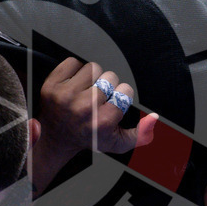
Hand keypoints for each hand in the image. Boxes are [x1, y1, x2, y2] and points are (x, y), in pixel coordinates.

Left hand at [31, 58, 156, 196]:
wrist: (56, 137)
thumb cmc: (89, 137)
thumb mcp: (118, 143)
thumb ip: (141, 134)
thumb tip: (154, 117)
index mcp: (102, 121)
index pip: (125, 90)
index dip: (120, 95)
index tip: (110, 103)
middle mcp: (84, 108)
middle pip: (110, 76)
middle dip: (107, 85)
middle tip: (97, 98)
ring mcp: (66, 96)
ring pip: (93, 68)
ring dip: (92, 78)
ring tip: (85, 91)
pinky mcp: (51, 85)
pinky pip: (72, 62)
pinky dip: (74, 71)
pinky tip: (73, 86)